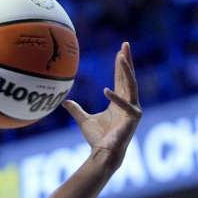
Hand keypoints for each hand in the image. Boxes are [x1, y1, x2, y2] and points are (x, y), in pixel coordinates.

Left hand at [62, 41, 142, 168]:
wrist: (103, 153)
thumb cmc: (96, 138)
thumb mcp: (83, 120)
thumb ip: (75, 109)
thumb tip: (63, 102)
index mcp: (119, 101)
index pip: (121, 78)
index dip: (120, 65)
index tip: (119, 50)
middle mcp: (129, 102)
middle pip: (128, 77)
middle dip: (127, 60)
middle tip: (125, 44)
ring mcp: (133, 109)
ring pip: (131, 85)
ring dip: (126, 71)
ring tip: (121, 57)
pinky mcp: (134, 118)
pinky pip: (126, 104)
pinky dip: (116, 97)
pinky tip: (106, 89)